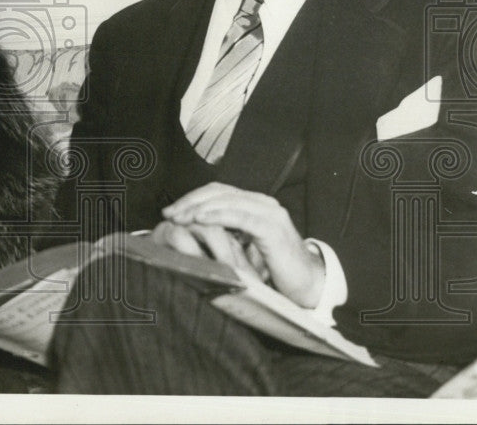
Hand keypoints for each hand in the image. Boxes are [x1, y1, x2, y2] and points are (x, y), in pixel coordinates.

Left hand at [162, 182, 324, 307]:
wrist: (307, 285)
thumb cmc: (273, 270)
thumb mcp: (243, 247)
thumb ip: (225, 234)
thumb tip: (191, 232)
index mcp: (254, 204)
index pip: (217, 191)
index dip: (191, 198)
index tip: (170, 212)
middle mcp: (262, 203)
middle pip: (218, 192)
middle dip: (190, 201)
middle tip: (169, 214)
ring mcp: (269, 213)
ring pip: (226, 200)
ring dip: (198, 207)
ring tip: (179, 217)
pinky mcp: (273, 228)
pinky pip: (240, 216)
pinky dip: (217, 216)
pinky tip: (200, 220)